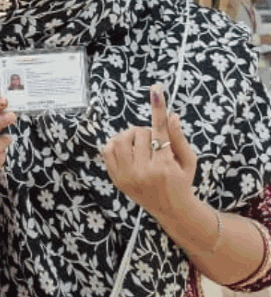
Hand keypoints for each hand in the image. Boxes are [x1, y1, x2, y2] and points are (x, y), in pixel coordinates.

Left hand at [103, 85, 197, 216]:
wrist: (171, 209)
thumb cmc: (182, 180)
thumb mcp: (189, 161)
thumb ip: (179, 138)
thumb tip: (172, 115)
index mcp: (165, 166)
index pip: (160, 131)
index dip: (158, 108)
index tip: (156, 88)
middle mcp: (144, 172)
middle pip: (139, 133)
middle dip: (146, 132)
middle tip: (153, 141)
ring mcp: (127, 176)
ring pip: (120, 140)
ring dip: (130, 136)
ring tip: (140, 144)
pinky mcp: (116, 179)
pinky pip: (107, 150)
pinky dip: (115, 144)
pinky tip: (127, 149)